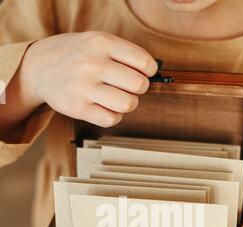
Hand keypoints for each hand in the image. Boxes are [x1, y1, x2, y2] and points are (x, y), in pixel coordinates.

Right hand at [20, 32, 157, 126]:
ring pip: (127, 104)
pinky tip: (106, 107)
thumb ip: (125, 54)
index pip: (144, 62)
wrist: (39, 67)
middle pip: (139, 85)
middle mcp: (92, 64)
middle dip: (139, 88)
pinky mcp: (78, 108)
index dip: (150, 71)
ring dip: (128, 103)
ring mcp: (84, 87)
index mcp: (102, 43)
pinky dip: (114, 116)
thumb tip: (153, 74)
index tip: (144, 73)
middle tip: (128, 86)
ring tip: (118, 97)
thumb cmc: (77, 55)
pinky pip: (111, 119)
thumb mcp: (98, 42)